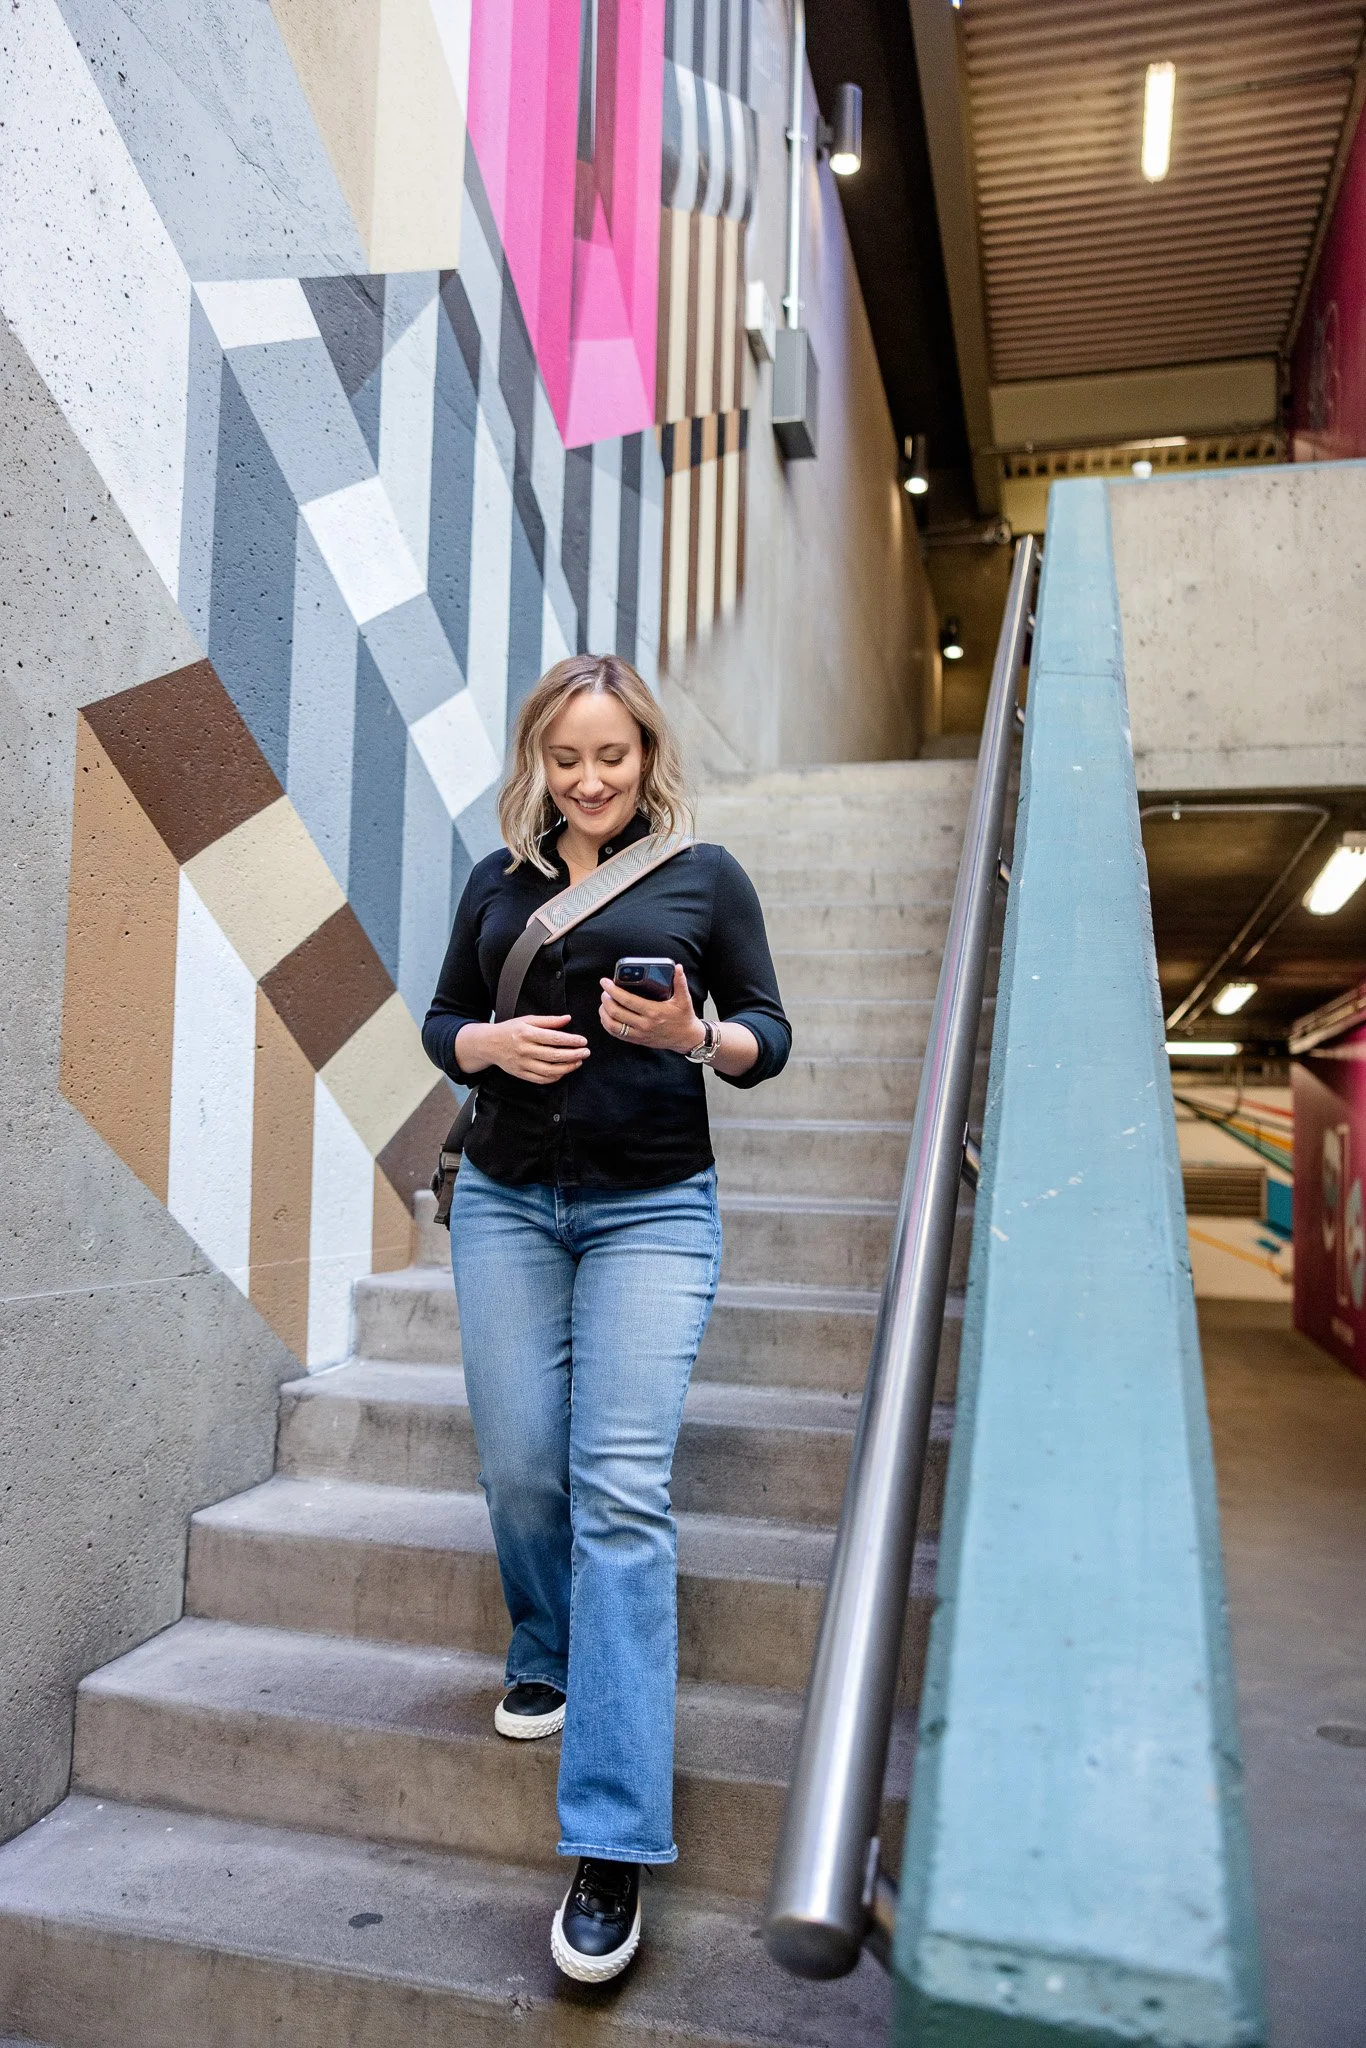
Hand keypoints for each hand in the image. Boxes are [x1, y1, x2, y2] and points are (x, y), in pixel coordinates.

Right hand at [460, 1014, 588, 1085]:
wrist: (488, 1044)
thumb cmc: (510, 1030)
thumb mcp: (527, 1020)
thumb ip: (548, 1021)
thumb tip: (567, 1019)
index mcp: (526, 1034)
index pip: (553, 1038)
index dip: (570, 1040)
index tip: (583, 1040)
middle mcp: (524, 1050)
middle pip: (554, 1055)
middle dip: (573, 1055)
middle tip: (586, 1052)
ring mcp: (522, 1064)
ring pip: (549, 1070)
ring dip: (567, 1067)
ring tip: (578, 1062)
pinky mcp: (521, 1074)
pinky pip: (541, 1079)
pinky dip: (555, 1077)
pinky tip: (564, 1071)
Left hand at [599, 965, 703, 1053]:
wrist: (686, 1038)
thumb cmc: (684, 1018)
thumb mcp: (684, 999)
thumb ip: (680, 982)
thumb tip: (678, 968)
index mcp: (653, 1012)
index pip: (627, 1000)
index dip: (613, 990)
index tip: (605, 982)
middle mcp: (644, 1024)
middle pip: (616, 1012)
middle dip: (606, 1000)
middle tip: (605, 991)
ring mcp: (639, 1034)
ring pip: (613, 1026)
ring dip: (604, 1013)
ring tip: (604, 1003)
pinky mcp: (637, 1040)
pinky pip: (617, 1034)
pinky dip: (608, 1025)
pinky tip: (607, 1016)